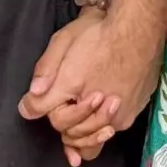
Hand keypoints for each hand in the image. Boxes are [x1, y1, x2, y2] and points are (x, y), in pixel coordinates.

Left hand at [19, 7, 163, 166]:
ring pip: (95, 138)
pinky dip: (105, 126)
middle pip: (74, 134)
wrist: (138, 28)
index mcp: (73, 89)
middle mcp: (96, 109)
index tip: (42, 103)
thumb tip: (28, 105)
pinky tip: (101, 117)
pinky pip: (114, 129)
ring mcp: (118, 115)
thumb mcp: (62, 42)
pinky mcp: (133, 113)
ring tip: (83, 119)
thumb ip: (45, 72)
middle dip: (66, 125)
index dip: (46, 112)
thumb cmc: (99, 31)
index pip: (54, 119)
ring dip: (86, 132)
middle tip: (64, 110)